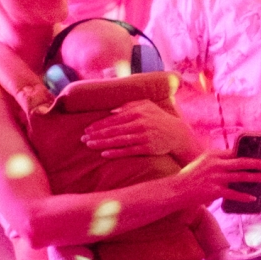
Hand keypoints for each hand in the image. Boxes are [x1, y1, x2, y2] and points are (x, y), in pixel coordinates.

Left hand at [79, 100, 199, 163]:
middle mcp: (140, 123)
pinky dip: (116, 152)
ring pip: (118, 140)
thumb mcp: (147, 106)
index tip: (87, 129)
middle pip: (113, 129)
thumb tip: (112, 110)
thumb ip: (130, 105)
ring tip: (89, 145)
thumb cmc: (159, 118)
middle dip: (96, 134)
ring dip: (102, 143)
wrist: (177, 134)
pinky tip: (104, 154)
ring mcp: (143, 136)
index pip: (113, 119)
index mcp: (137, 112)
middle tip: (83, 138)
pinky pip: (128, 151)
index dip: (99, 125)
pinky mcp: (147, 148)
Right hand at [177, 150, 260, 210]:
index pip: (234, 152)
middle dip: (257, 163)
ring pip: (241, 177)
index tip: (259, 154)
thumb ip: (217, 161)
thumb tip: (234, 161)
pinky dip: (244, 196)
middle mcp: (216, 164)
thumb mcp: (203, 162)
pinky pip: (233, 194)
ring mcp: (215, 177)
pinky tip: (253, 198)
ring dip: (255, 177)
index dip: (249, 153)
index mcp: (213, 155)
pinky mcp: (214, 190)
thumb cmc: (190, 176)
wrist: (177, 190)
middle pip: (242, 162)